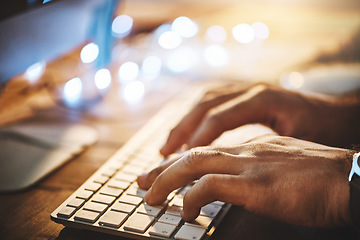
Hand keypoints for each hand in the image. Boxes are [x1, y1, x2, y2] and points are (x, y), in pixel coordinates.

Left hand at [138, 135, 353, 227]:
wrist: (350, 179)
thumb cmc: (322, 179)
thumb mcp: (284, 168)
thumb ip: (259, 170)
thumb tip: (240, 184)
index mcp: (253, 147)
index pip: (207, 150)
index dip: (180, 162)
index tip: (161, 172)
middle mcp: (246, 151)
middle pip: (194, 153)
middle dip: (163, 168)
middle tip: (141, 182)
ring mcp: (250, 165)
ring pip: (195, 164)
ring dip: (167, 179)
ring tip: (150, 197)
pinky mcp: (256, 185)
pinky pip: (211, 186)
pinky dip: (193, 197)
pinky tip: (186, 211)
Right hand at [160, 83, 359, 156]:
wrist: (335, 113)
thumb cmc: (319, 128)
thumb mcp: (295, 139)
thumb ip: (263, 147)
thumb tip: (231, 165)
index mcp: (262, 99)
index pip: (219, 117)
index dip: (198, 138)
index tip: (182, 159)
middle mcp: (250, 89)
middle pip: (205, 105)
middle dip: (181, 129)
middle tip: (163, 153)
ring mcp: (246, 89)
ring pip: (204, 100)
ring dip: (183, 122)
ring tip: (168, 145)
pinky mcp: (244, 94)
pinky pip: (212, 101)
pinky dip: (195, 117)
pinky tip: (187, 131)